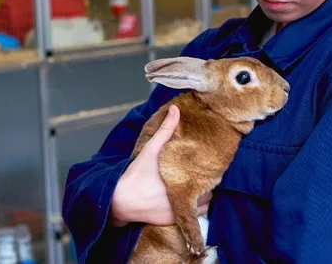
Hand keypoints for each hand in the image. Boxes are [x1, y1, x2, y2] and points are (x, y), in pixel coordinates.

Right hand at [109, 105, 211, 226]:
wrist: (119, 201)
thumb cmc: (135, 175)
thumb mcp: (151, 150)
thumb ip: (165, 130)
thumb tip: (176, 109)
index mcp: (182, 180)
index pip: (211, 178)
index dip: (212, 172)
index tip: (209, 165)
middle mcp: (183, 198)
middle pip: (209, 192)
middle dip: (208, 183)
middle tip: (202, 174)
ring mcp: (178, 211)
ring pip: (203, 205)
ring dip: (202, 196)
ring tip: (196, 185)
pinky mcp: (172, 221)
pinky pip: (192, 216)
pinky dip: (194, 208)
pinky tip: (188, 198)